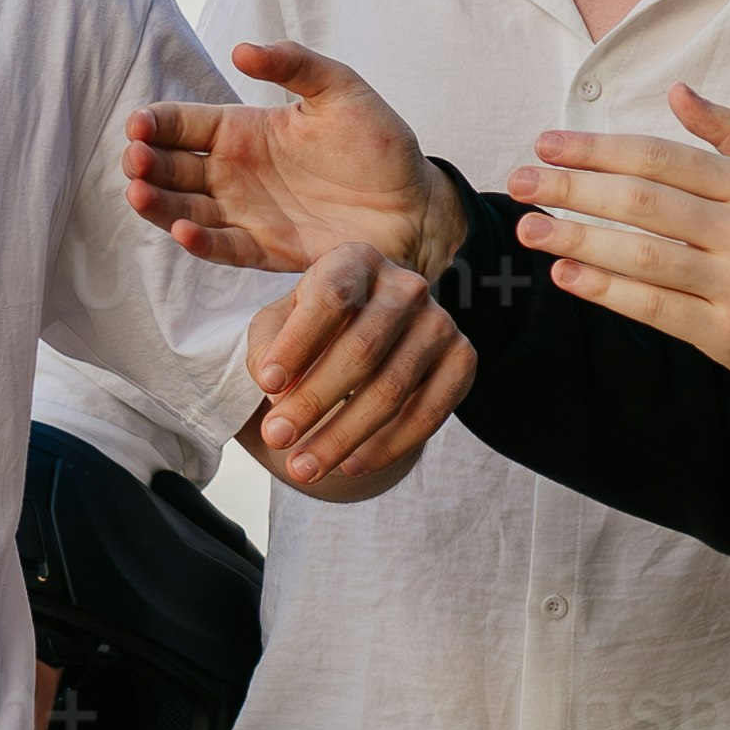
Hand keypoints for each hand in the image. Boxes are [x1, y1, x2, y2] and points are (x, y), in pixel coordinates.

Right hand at [127, 42, 450, 282]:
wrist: (415, 204)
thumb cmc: (379, 144)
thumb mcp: (341, 90)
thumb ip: (295, 64)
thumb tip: (242, 50)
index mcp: (244, 130)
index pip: (183, 124)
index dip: (157, 124)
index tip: (140, 125)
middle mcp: (236, 173)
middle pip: (174, 167)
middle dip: (147, 162)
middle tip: (136, 158)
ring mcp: (247, 213)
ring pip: (187, 208)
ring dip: (159, 202)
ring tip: (139, 191)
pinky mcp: (266, 249)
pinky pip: (224, 246)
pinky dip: (201, 241)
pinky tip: (183, 228)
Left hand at [239, 253, 468, 498]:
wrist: (372, 335)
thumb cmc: (316, 329)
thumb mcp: (279, 326)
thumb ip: (268, 348)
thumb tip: (278, 387)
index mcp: (358, 262)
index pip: (332, 297)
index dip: (299, 342)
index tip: (267, 385)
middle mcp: (406, 286)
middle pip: (363, 349)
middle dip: (315, 401)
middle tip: (277, 439)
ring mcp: (440, 323)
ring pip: (393, 389)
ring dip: (344, 436)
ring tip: (304, 468)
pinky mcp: (463, 359)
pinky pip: (429, 413)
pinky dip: (388, 447)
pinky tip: (351, 465)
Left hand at [518, 86, 729, 391]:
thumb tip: (678, 92)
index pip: (661, 158)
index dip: (598, 149)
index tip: (547, 144)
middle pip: (642, 202)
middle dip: (572, 189)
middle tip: (519, 182)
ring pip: (640, 255)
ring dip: (576, 238)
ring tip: (529, 228)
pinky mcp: (724, 333)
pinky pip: (652, 306)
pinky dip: (605, 289)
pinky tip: (566, 273)